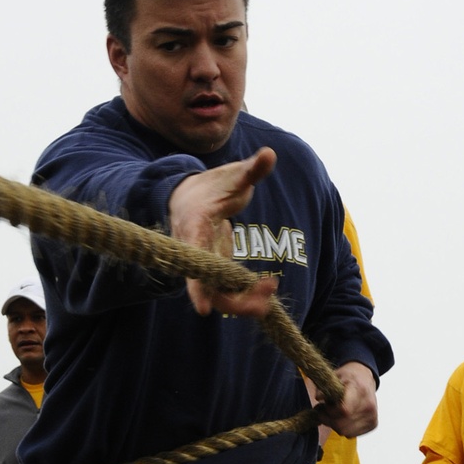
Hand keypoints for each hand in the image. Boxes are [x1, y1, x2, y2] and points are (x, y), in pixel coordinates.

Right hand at [168, 147, 277, 317]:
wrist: (191, 197)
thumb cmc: (212, 186)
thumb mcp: (233, 176)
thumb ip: (251, 169)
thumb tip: (270, 154)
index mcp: (194, 228)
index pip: (193, 260)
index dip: (197, 287)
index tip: (203, 309)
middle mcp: (195, 253)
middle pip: (209, 288)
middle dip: (237, 301)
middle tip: (269, 294)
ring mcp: (204, 264)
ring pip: (219, 295)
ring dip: (245, 301)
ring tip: (272, 289)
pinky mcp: (215, 270)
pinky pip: (228, 291)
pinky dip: (247, 293)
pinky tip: (268, 285)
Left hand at [312, 362, 377, 438]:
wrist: (366, 378)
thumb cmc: (348, 378)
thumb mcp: (335, 376)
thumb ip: (325, 387)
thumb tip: (318, 397)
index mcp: (359, 390)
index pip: (344, 410)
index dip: (329, 412)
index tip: (324, 406)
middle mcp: (369, 405)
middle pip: (342, 425)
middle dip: (328, 420)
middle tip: (324, 411)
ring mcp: (372, 416)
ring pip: (345, 432)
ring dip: (335, 425)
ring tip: (333, 413)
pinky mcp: (373, 424)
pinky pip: (351, 434)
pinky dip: (343, 428)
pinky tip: (342, 418)